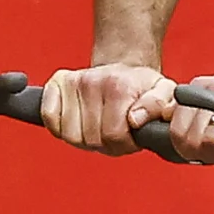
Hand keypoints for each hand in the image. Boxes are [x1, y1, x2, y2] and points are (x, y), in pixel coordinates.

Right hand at [39, 59, 175, 153]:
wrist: (125, 69)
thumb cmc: (143, 88)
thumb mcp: (165, 94)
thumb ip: (161, 106)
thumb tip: (135, 119)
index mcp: (120, 87)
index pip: (114, 136)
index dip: (124, 144)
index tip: (131, 135)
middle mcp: (93, 82)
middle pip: (91, 139)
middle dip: (106, 144)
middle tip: (115, 132)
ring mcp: (73, 83)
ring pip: (69, 134)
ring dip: (84, 139)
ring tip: (98, 129)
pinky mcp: (57, 84)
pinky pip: (49, 118)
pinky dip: (59, 127)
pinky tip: (77, 123)